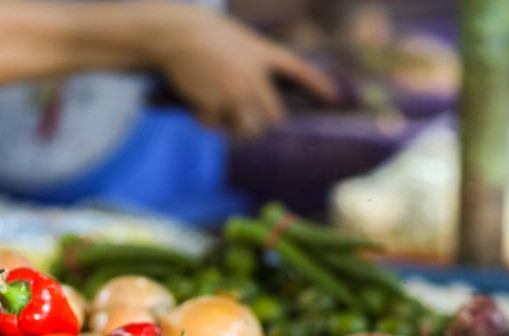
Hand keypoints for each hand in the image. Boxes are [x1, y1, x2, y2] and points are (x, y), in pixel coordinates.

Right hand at [148, 4, 335, 136]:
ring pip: (247, 129)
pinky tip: (198, 103)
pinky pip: (216, 126)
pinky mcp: (215, 104)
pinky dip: (206, 120)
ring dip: (236, 128)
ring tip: (220, 113)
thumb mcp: (238, 41)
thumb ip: (254, 67)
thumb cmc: (204, 36)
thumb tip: (258, 109)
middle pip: (273, 117)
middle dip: (260, 123)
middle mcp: (254, 76)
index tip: (333, 96)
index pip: (298, 69)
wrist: (175, 33)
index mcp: (262, 54)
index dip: (317, 84)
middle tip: (243, 118)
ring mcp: (236, 92)